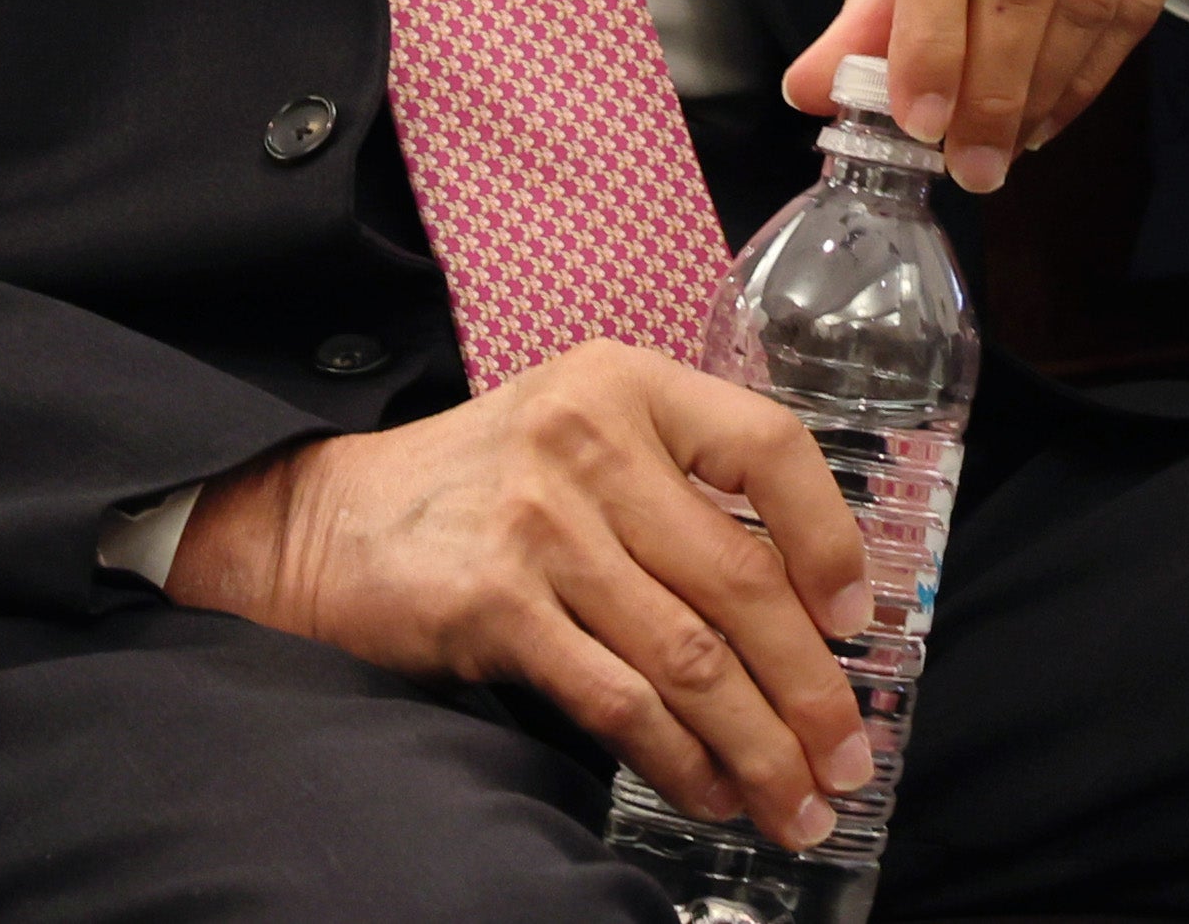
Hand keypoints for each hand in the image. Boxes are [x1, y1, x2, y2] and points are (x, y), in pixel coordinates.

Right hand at [164, 342, 875, 845]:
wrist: (331, 521)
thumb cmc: (484, 485)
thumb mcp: (583, 436)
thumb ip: (680, 487)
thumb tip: (808, 609)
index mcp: (628, 383)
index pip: (768, 444)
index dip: (829, 538)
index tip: (856, 622)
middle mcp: (590, 440)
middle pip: (740, 578)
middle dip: (811, 688)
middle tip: (848, 760)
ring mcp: (541, 524)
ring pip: (690, 657)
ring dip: (760, 747)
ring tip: (799, 805)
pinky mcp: (497, 606)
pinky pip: (620, 701)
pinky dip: (680, 761)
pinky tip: (713, 792)